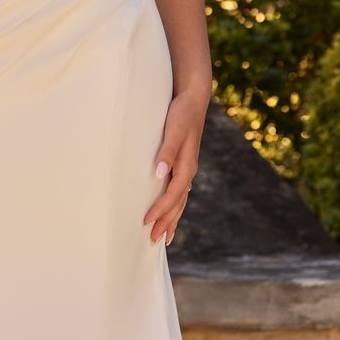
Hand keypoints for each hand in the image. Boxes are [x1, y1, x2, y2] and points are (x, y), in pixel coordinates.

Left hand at [142, 88, 206, 245]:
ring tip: (165, 236)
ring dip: (172, 218)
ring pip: (180, 200)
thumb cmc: (181, 113)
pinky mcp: (182, 162)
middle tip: (154, 241)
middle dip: (167, 222)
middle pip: (178, 203)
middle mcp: (188, 170)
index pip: (173, 195)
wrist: (193, 98)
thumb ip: (167, 151)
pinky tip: (170, 210)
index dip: (160, 210)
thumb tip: (159, 173)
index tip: (146, 222)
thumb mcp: (174, 130)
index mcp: (186, 166)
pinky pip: (178, 191)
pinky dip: (174, 205)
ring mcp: (186, 167)